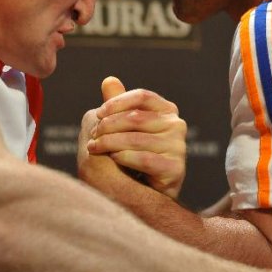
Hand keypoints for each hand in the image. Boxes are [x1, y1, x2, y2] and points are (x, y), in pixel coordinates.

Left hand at [85, 77, 186, 199]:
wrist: (148, 191)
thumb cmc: (134, 153)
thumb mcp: (125, 127)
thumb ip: (119, 105)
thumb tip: (109, 80)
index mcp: (167, 110)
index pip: (142, 96)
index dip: (118, 102)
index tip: (99, 113)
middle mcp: (177, 125)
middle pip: (137, 117)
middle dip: (109, 125)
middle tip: (92, 135)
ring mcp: (179, 147)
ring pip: (137, 139)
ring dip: (110, 143)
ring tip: (94, 148)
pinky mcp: (176, 169)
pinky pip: (144, 159)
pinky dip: (124, 157)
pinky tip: (113, 159)